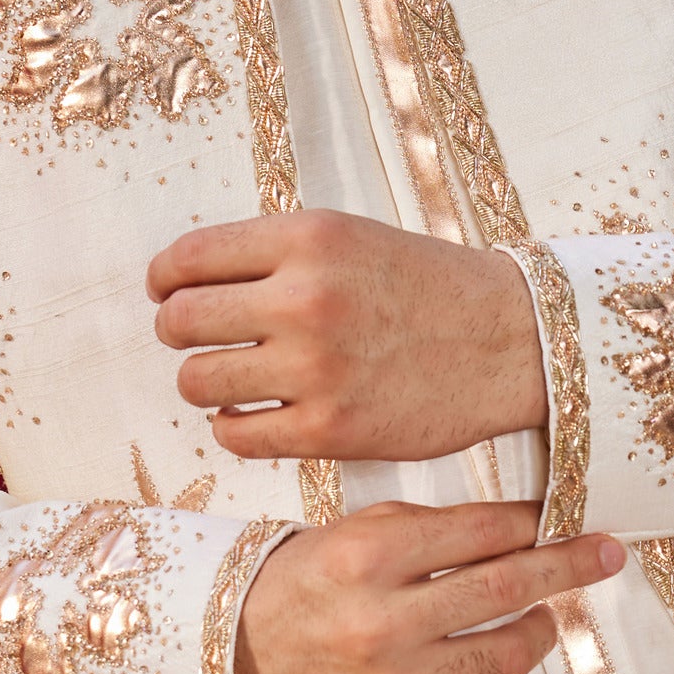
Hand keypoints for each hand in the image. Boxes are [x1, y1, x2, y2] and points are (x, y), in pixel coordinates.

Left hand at [147, 209, 547, 465]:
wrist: (509, 340)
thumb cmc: (421, 287)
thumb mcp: (349, 238)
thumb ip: (271, 253)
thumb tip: (179, 284)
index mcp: (308, 239)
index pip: (188, 259)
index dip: (164, 280)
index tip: (168, 292)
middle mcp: (307, 298)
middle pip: (180, 322)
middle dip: (176, 331)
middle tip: (194, 339)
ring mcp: (318, 368)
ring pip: (197, 382)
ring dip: (203, 383)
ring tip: (231, 378)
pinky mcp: (332, 429)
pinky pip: (236, 436)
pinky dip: (233, 427)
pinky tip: (255, 415)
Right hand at [235, 499, 623, 673]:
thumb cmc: (293, 595)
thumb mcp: (342, 537)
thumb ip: (423, 530)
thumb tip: (515, 527)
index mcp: (365, 557)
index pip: (481, 530)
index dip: (534, 522)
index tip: (564, 519)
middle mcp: (381, 622)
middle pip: (510, 585)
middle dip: (570, 564)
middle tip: (606, 554)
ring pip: (510, 654)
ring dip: (539, 630)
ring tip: (538, 618)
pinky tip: (494, 672)